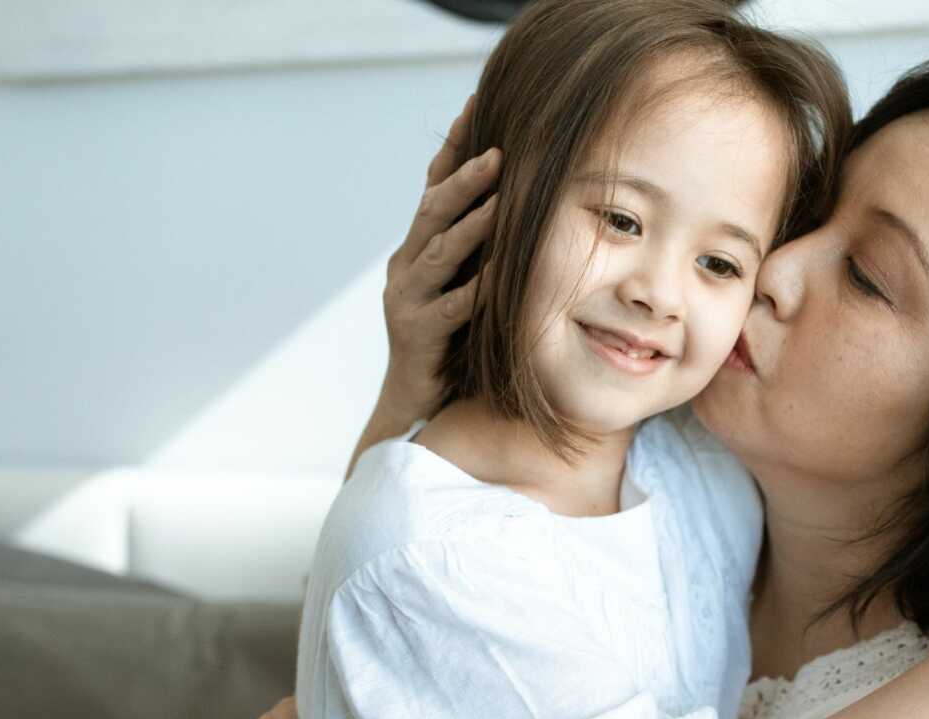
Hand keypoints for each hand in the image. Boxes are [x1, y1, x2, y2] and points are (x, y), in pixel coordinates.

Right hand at [381, 94, 501, 420]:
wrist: (417, 401)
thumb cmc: (452, 339)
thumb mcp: (466, 282)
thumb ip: (481, 246)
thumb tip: (521, 198)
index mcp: (419, 247)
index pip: (436, 186)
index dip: (456, 147)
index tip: (478, 106)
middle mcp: (407, 265)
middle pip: (434, 210)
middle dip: (464, 178)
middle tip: (498, 151)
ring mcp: (407, 299)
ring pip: (439, 252)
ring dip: (470, 224)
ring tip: (498, 199)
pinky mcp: (417, 334)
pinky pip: (453, 307)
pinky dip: (477, 288)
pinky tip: (500, 274)